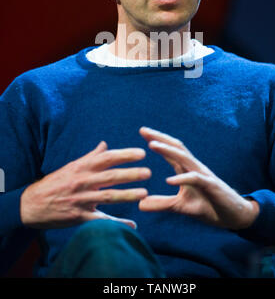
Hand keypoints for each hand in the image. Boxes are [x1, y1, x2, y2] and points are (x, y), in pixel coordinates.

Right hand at [20, 141, 150, 229]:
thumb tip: (104, 144)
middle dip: (130, 174)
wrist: (32, 204)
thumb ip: (90, 157)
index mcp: (81, 168)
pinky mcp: (79, 217)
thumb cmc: (54, 183)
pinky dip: (117, 222)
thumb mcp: (71, 166)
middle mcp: (82, 182)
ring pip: (108, 197)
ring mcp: (81, 200)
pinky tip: (132, 224)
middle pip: (110, 177)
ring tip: (144, 193)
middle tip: (148, 172)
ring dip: (127, 195)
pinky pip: (101, 220)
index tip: (141, 153)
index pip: (107, 158)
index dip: (124, 155)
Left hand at [138, 127, 258, 229]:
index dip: (158, 140)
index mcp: (187, 170)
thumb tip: (140, 204)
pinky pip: (196, 179)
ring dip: (168, 150)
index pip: (171, 151)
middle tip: (143, 130)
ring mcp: (204, 175)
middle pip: (176, 148)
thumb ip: (162, 203)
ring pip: (185, 158)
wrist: (235, 217)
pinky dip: (182, 179)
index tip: (142, 131)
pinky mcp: (212, 186)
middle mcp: (195, 168)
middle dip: (160, 138)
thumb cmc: (209, 207)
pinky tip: (169, 180)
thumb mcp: (181, 207)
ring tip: (152, 145)